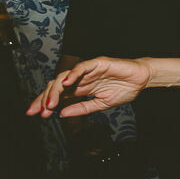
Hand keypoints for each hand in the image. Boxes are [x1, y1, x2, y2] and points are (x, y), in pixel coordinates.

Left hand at [27, 56, 149, 116]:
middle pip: (56, 86)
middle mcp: (80, 79)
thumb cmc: (124, 89)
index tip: (37, 115)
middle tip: (40, 112)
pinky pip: (81, 67)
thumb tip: (62, 114)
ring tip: (51, 104)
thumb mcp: (101, 104)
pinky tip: (65, 84)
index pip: (58, 95)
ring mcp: (87, 70)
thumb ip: (82, 108)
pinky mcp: (97, 63)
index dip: (46, 103)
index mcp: (80, 89)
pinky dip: (72, 74)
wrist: (142, 80)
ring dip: (56, 91)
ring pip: (64, 77)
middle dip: (45, 98)